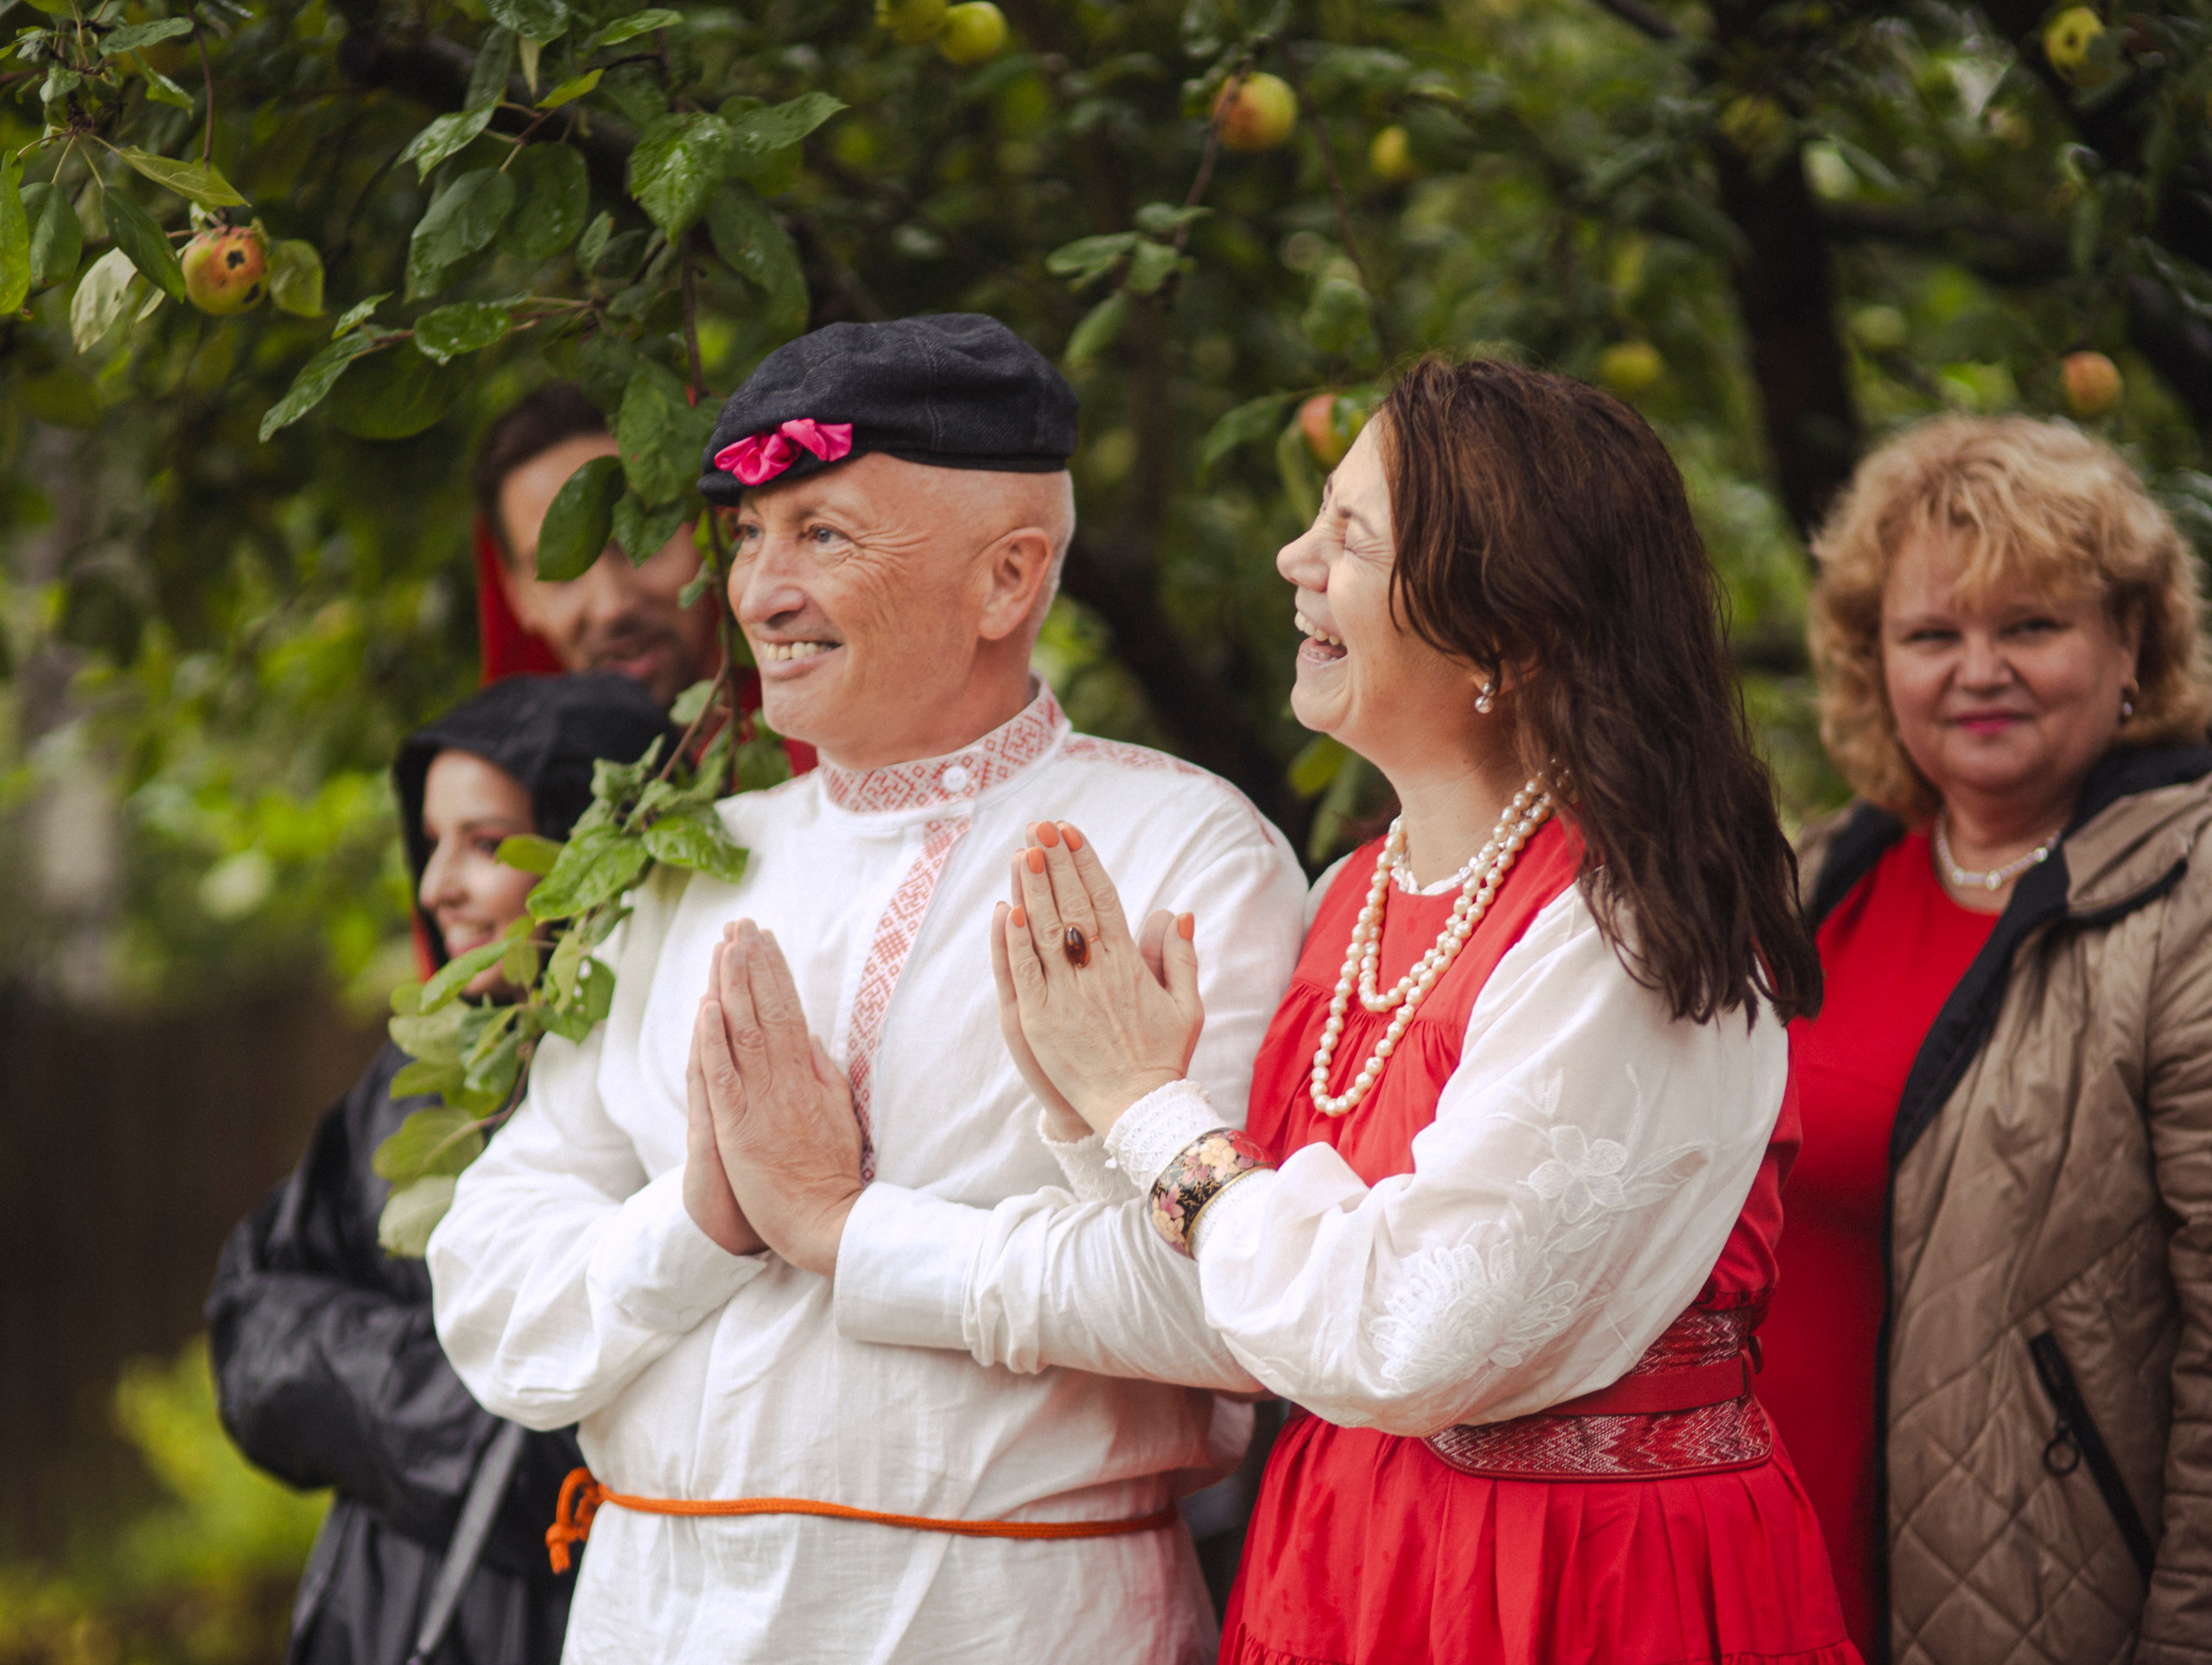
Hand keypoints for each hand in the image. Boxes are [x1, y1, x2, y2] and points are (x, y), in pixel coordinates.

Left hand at [699, 921, 865, 1276]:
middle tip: (741, 924)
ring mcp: (761, 1102)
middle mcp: (785, 1081)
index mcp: (808, 1075)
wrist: (827, 1221)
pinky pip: (724, 1078)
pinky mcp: (738, 1129)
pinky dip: (714, 1042)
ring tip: (725, 946)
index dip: (775, 972)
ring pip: (744, 1033)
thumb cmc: (834, 1173)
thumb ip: (824, 1073)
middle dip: (752, 964)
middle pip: (766, 1010)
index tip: (765, 938)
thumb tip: (812, 1036)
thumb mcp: (840, 1113)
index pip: (790, 1010)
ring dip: (732, 986)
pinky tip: (707, 1008)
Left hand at [993, 821, 1202, 1135]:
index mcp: (1130, 966)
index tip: (1070, 833)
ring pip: (1045, 932)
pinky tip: (1007, 910)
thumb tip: (1178, 912)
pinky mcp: (1039, 1022)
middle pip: (1073, 906)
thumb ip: (1180, 957)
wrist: (1139, 1111)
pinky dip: (1015, 942)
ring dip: (1032, 890)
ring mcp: (1066, 997)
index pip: (1105, 900)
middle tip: (1039, 827)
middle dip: (1054, 863)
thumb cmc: (1163, 1058)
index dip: (1086, 863)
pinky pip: (1024, 973)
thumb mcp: (1187, 1005)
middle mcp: (1097, 974)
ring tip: (1021, 853)